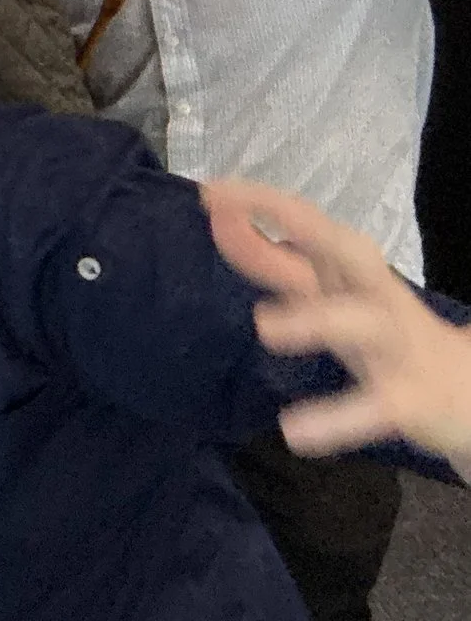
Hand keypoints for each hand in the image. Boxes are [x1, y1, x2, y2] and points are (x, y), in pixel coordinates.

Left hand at [205, 179, 470, 478]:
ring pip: (362, 322)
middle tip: (230, 215)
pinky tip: (295, 431)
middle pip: (347, 251)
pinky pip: (373, 407)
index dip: (261, 203)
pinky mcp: (410, 399)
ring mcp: (396, 346)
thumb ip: (277, 263)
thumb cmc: (386, 335)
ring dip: (315, 319)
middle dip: (296, 226)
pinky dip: (336, 419)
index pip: (310, 223)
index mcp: (355, 272)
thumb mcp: (332, 295)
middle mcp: (376, 298)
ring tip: (263, 325)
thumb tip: (223, 222)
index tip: (209, 189)